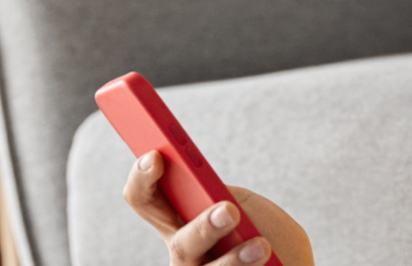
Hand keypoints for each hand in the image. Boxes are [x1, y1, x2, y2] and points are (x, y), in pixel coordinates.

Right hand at [123, 150, 315, 265]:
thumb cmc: (270, 237)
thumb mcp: (248, 207)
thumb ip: (225, 197)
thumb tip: (210, 196)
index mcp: (181, 221)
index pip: (145, 199)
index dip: (141, 177)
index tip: (156, 156)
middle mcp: (185, 254)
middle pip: (179, 245)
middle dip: (203, 228)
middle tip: (229, 211)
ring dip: (234, 260)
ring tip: (261, 246)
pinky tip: (267, 260)